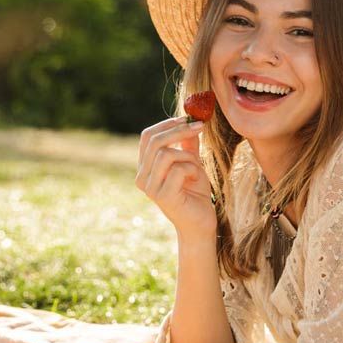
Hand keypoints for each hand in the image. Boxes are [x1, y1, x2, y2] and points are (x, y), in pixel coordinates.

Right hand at [136, 117, 215, 238]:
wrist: (201, 224)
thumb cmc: (195, 194)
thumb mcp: (192, 163)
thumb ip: (188, 144)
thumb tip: (190, 119)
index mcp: (145, 168)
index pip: (147, 137)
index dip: (167, 124)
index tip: (188, 118)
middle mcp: (142, 178)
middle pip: (155, 141)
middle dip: (180, 130)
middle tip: (200, 126)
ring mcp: (150, 188)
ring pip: (166, 154)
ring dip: (188, 156)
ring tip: (197, 167)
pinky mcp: (163, 196)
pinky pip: (178, 169)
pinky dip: (193, 170)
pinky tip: (196, 180)